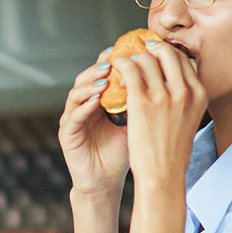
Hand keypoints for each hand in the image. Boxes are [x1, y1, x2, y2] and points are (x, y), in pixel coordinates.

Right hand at [58, 47, 129, 195]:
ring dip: (89, 84)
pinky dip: (83, 107)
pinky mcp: (66, 134)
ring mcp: (73, 118)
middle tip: (113, 61)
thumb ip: (143, 101)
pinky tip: (95, 102)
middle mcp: (83, 105)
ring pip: (76, 93)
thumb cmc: (123, 153)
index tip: (126, 51)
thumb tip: (165, 77)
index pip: (103, 74)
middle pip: (87, 78)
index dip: (112, 61)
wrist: (107, 181)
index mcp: (100, 99)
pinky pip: (73, 116)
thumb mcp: (138, 122)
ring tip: (104, 79)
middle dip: (99, 68)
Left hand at [116, 40, 206, 188]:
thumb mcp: (189, 119)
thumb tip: (172, 80)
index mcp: (199, 94)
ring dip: (132, 58)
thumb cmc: (172, 151)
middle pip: (166, 53)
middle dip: (150, 50)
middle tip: (138, 54)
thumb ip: (184, 97)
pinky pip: (129, 70)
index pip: (183, 60)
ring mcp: (164, 95)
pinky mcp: (142, 102)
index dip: (165, 53)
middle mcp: (185, 91)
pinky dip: (121, 65)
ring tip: (124, 65)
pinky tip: (116, 69)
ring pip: (145, 58)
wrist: (162, 174)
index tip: (153, 54)